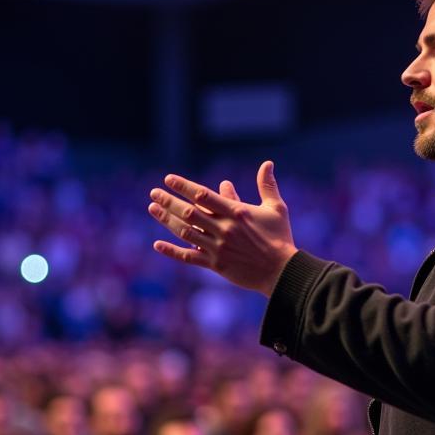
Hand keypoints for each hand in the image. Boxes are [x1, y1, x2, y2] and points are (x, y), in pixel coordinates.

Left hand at [148, 161, 297, 296]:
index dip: (184, 186)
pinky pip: (189, 257)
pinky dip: (172, 251)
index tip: (169, 179)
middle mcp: (224, 229)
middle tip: (154, 192)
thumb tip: (267, 163)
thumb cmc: (280, 238)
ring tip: (152, 208)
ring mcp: (218, 247)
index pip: (204, 195)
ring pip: (185, 232)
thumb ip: (267, 185)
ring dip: (167, 219)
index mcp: (236, 212)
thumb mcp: (276, 208)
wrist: (281, 271)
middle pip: (189, 212)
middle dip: (169, 201)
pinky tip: (157, 244)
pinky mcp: (216, 264)